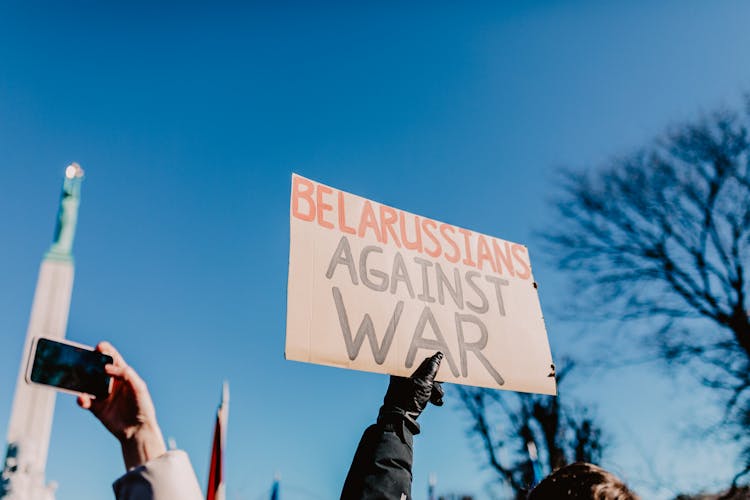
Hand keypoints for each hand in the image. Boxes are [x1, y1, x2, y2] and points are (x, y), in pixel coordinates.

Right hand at [77, 341, 165, 469]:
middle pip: (97, 368)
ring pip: (87, 383)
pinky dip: (81, 399)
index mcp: (123, 375)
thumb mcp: (138, 386)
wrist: (138, 430)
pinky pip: (85, 401)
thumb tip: (106, 368)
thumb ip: (125, 374)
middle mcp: (111, 383)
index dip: (106, 351)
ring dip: (80, 379)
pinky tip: (82, 398)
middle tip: (81, 358)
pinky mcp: (96, 408)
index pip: (113, 359)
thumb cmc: (142, 406)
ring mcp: (103, 395)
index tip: (99, 347)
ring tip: (74, 375)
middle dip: (88, 362)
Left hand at [379, 352, 444, 432]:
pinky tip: (436, 402)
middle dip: (435, 380)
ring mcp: (406, 385)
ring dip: (435, 390)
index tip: (440, 367)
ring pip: (424, 382)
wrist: (400, 419)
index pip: (419, 359)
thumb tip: (438, 355)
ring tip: (438, 397)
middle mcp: (403, 375)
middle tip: (441, 382)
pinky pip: (422, 390)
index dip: (431, 363)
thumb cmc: (409, 398)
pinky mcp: (409, 394)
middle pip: (424, 372)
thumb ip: (432, 368)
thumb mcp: (424, 382)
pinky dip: (430, 394)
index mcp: (403, 368)